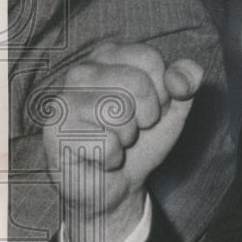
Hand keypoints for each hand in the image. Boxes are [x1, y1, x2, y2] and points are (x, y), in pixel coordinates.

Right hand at [42, 42, 203, 241]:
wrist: (119, 184)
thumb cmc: (142, 141)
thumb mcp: (174, 108)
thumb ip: (185, 82)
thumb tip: (180, 77)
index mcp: (109, 56)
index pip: (149, 58)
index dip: (162, 91)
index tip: (153, 108)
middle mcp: (82, 71)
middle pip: (136, 82)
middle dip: (147, 115)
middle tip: (134, 128)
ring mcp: (65, 100)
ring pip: (119, 112)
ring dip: (127, 137)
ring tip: (115, 141)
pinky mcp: (56, 132)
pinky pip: (106, 143)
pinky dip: (112, 158)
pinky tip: (100, 157)